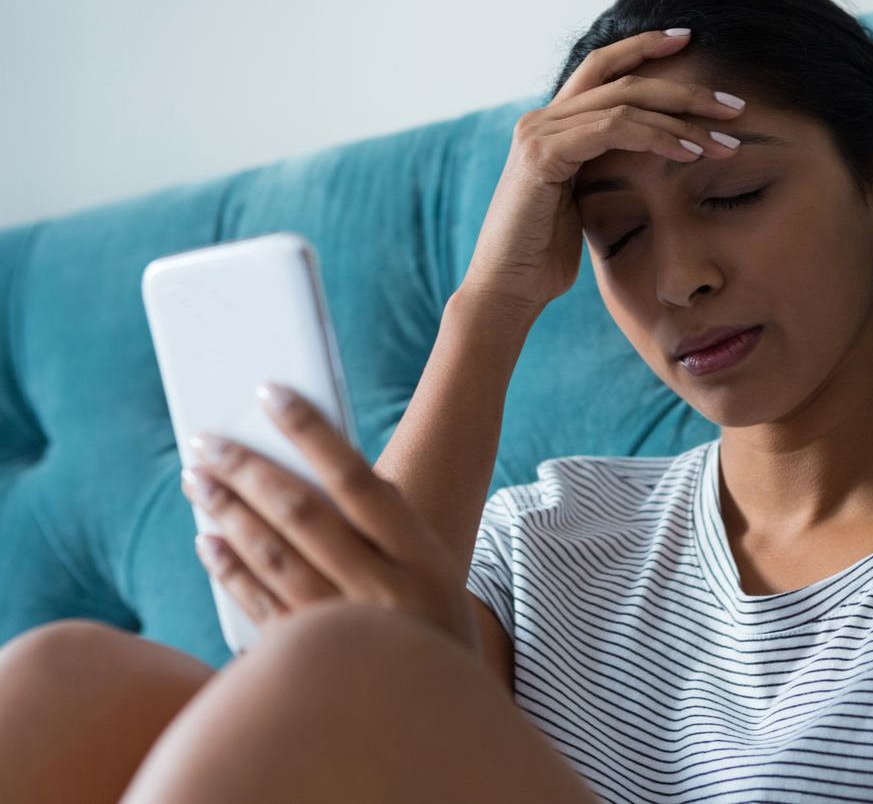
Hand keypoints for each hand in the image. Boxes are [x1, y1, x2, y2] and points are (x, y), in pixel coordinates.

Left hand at [180, 383, 478, 653]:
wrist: (440, 715)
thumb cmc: (432, 619)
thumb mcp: (430, 566)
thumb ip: (383, 525)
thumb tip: (310, 467)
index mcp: (422, 557)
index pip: (357, 479)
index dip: (311, 432)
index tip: (269, 394)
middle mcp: (384, 591)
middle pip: (302, 515)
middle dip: (248, 470)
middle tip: (206, 440)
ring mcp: (346, 630)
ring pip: (273, 558)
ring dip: (228, 513)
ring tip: (198, 480)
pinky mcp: (314, 662)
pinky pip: (260, 608)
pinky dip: (230, 571)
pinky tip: (207, 541)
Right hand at [462, 29, 744, 317]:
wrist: (507, 290)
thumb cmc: (543, 257)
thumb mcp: (582, 203)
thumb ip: (603, 170)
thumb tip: (647, 160)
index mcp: (551, 126)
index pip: (602, 69)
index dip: (645, 49)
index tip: (691, 43)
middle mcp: (541, 119)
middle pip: (623, 80)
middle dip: (684, 88)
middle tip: (734, 105)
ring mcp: (539, 133)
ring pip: (625, 103)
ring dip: (683, 121)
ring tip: (725, 142)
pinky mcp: (542, 155)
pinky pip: (612, 131)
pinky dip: (657, 138)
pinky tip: (688, 155)